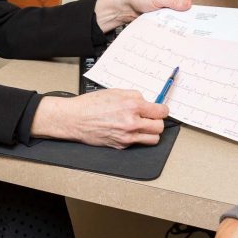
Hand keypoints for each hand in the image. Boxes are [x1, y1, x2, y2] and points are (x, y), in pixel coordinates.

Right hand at [30, 88, 168, 147]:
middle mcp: (131, 123)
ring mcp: (127, 137)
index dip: (162, 110)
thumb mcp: (116, 92)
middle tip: (150, 118)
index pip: (161, 111)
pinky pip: (137, 143)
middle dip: (156, 121)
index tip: (161, 110)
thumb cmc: (91, 104)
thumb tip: (148, 103)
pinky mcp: (121, 146)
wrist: (75, 119)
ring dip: (150, 132)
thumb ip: (135, 97)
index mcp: (132, 106)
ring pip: (153, 139)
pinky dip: (136, 137)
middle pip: (159, 127)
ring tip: (143, 126)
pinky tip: (127, 130)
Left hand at [95, 0, 192, 32]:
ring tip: (167, 22)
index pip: (187, 0)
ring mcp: (168, 7)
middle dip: (179, 15)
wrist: (128, 8)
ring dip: (173, 20)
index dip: (185, 9)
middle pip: (184, 9)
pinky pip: (171, 21)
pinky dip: (168, 23)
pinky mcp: (164, 15)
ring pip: (178, 16)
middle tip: (175, 21)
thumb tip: (187, 5)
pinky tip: (165, 25)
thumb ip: (172, 2)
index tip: (183, 16)